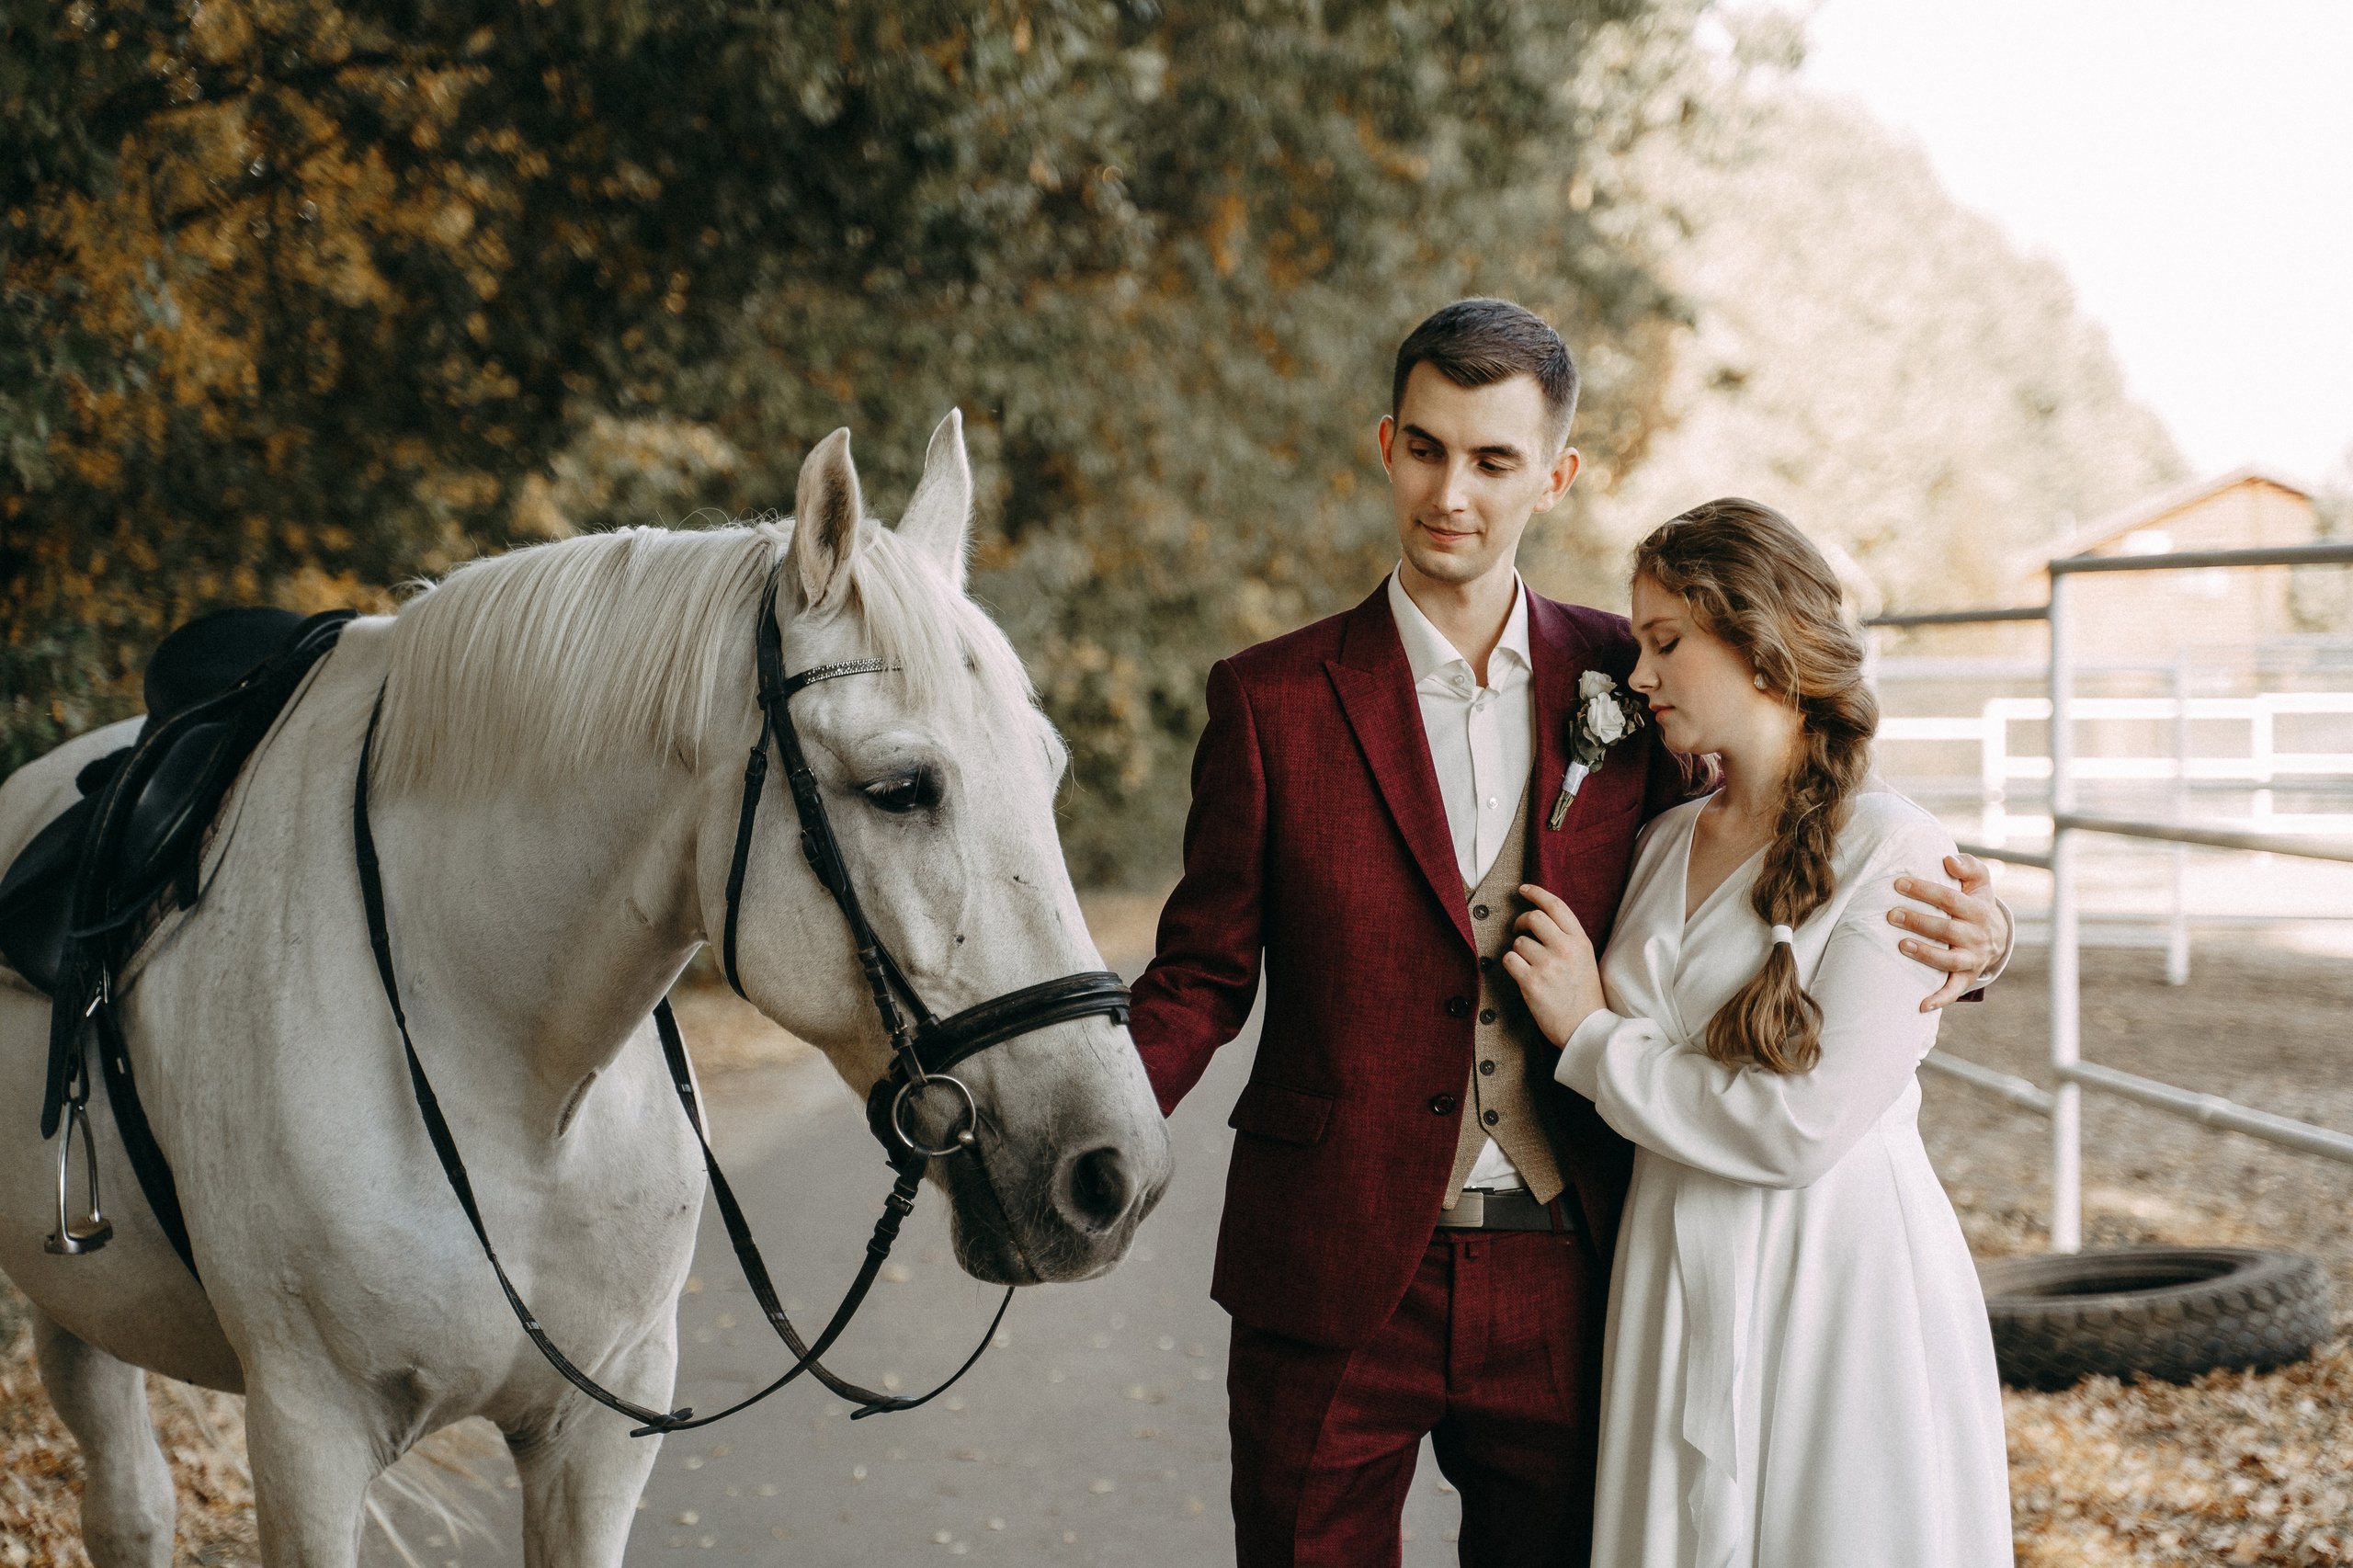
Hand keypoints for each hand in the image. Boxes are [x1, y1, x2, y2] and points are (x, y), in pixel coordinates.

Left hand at [1504, 885, 1607, 1045]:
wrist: (1586, 1028)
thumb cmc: (1584, 994)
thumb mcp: (1585, 959)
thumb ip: (1567, 938)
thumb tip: (1541, 918)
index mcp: (1580, 941)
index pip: (1556, 905)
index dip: (1536, 893)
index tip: (1523, 890)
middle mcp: (1565, 949)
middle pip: (1533, 917)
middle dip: (1521, 921)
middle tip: (1519, 929)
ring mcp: (1548, 965)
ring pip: (1518, 941)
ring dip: (1518, 951)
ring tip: (1530, 965)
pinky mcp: (1531, 982)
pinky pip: (1509, 959)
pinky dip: (1511, 965)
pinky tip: (1522, 975)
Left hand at [1888, 853, 2008, 1012]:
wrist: (1997, 935)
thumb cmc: (1977, 902)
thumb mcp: (1980, 881)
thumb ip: (1968, 866)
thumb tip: (1948, 859)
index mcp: (1978, 911)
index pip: (1948, 899)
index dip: (1923, 890)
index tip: (1898, 883)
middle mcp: (1976, 936)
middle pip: (1945, 929)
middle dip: (1917, 921)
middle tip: (1891, 914)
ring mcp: (1971, 959)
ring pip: (1948, 960)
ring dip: (1925, 954)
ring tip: (1901, 945)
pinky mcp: (1966, 977)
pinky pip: (1953, 990)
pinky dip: (1939, 999)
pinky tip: (1920, 1005)